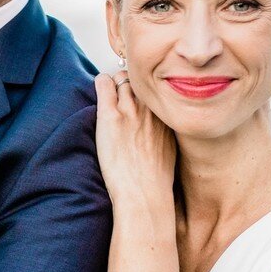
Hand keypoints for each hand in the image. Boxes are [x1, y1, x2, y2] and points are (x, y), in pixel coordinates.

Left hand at [94, 70, 176, 208]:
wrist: (144, 193)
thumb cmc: (157, 178)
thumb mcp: (170, 147)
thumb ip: (164, 129)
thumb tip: (157, 125)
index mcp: (168, 115)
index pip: (156, 88)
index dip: (145, 90)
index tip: (138, 96)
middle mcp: (152, 107)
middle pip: (140, 79)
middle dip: (130, 83)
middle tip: (121, 95)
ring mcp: (131, 110)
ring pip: (122, 78)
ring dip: (115, 84)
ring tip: (110, 96)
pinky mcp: (110, 116)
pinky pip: (104, 83)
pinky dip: (101, 83)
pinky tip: (100, 88)